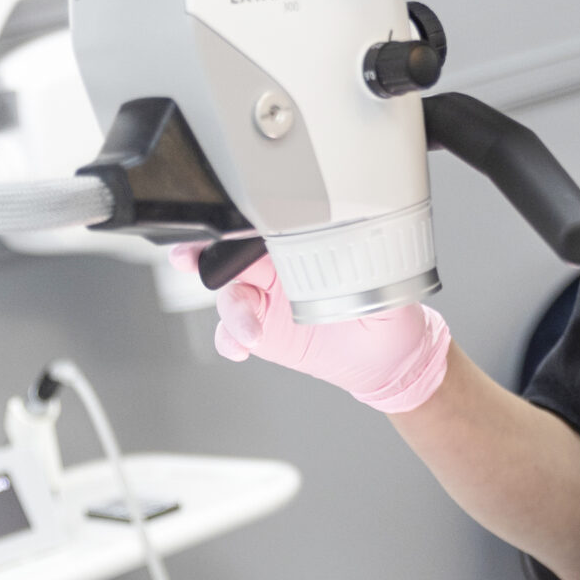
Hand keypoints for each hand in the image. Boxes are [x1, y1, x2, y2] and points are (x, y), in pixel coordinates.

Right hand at [171, 248, 451, 412]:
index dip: (239, 219)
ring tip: (250, 331)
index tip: (225, 225)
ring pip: (228, 293)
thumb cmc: (387, 312)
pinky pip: (230, 330)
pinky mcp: (259, 329)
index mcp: (305, 243)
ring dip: (231, 308)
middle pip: (229, 251)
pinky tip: (240, 348)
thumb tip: (367, 245)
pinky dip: (229, 338)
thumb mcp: (390, 283)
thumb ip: (373, 263)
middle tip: (189, 258)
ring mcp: (264, 298)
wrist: (383, 360)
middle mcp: (277, 266)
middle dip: (202, 251)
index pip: (266, 223)